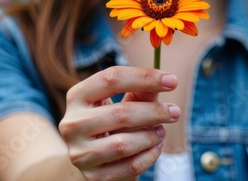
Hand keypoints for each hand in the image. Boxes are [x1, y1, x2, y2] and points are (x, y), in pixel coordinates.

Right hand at [59, 66, 180, 180]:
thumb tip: (164, 80)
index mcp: (78, 96)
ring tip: (161, 131)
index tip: (171, 81)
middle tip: (175, 111)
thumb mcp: (123, 101)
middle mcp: (72, 123)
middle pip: (120, 113)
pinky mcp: (93, 176)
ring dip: (151, 137)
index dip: (144, 77)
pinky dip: (149, 156)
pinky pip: (130, 166)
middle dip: (154, 112)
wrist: (94, 156)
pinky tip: (155, 147)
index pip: (111, 79)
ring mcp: (80, 152)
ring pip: (124, 144)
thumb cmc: (112, 121)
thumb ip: (141, 91)